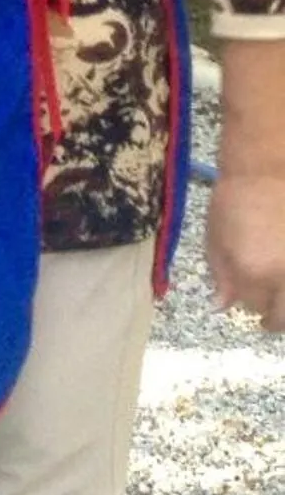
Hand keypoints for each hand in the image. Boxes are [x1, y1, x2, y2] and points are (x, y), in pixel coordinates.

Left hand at [207, 172, 284, 330]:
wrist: (266, 173)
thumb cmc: (233, 202)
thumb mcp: (215, 241)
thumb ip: (221, 277)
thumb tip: (222, 306)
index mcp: (253, 273)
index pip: (253, 306)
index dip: (248, 304)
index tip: (247, 302)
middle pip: (284, 316)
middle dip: (274, 320)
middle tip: (267, 321)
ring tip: (278, 304)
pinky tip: (282, 276)